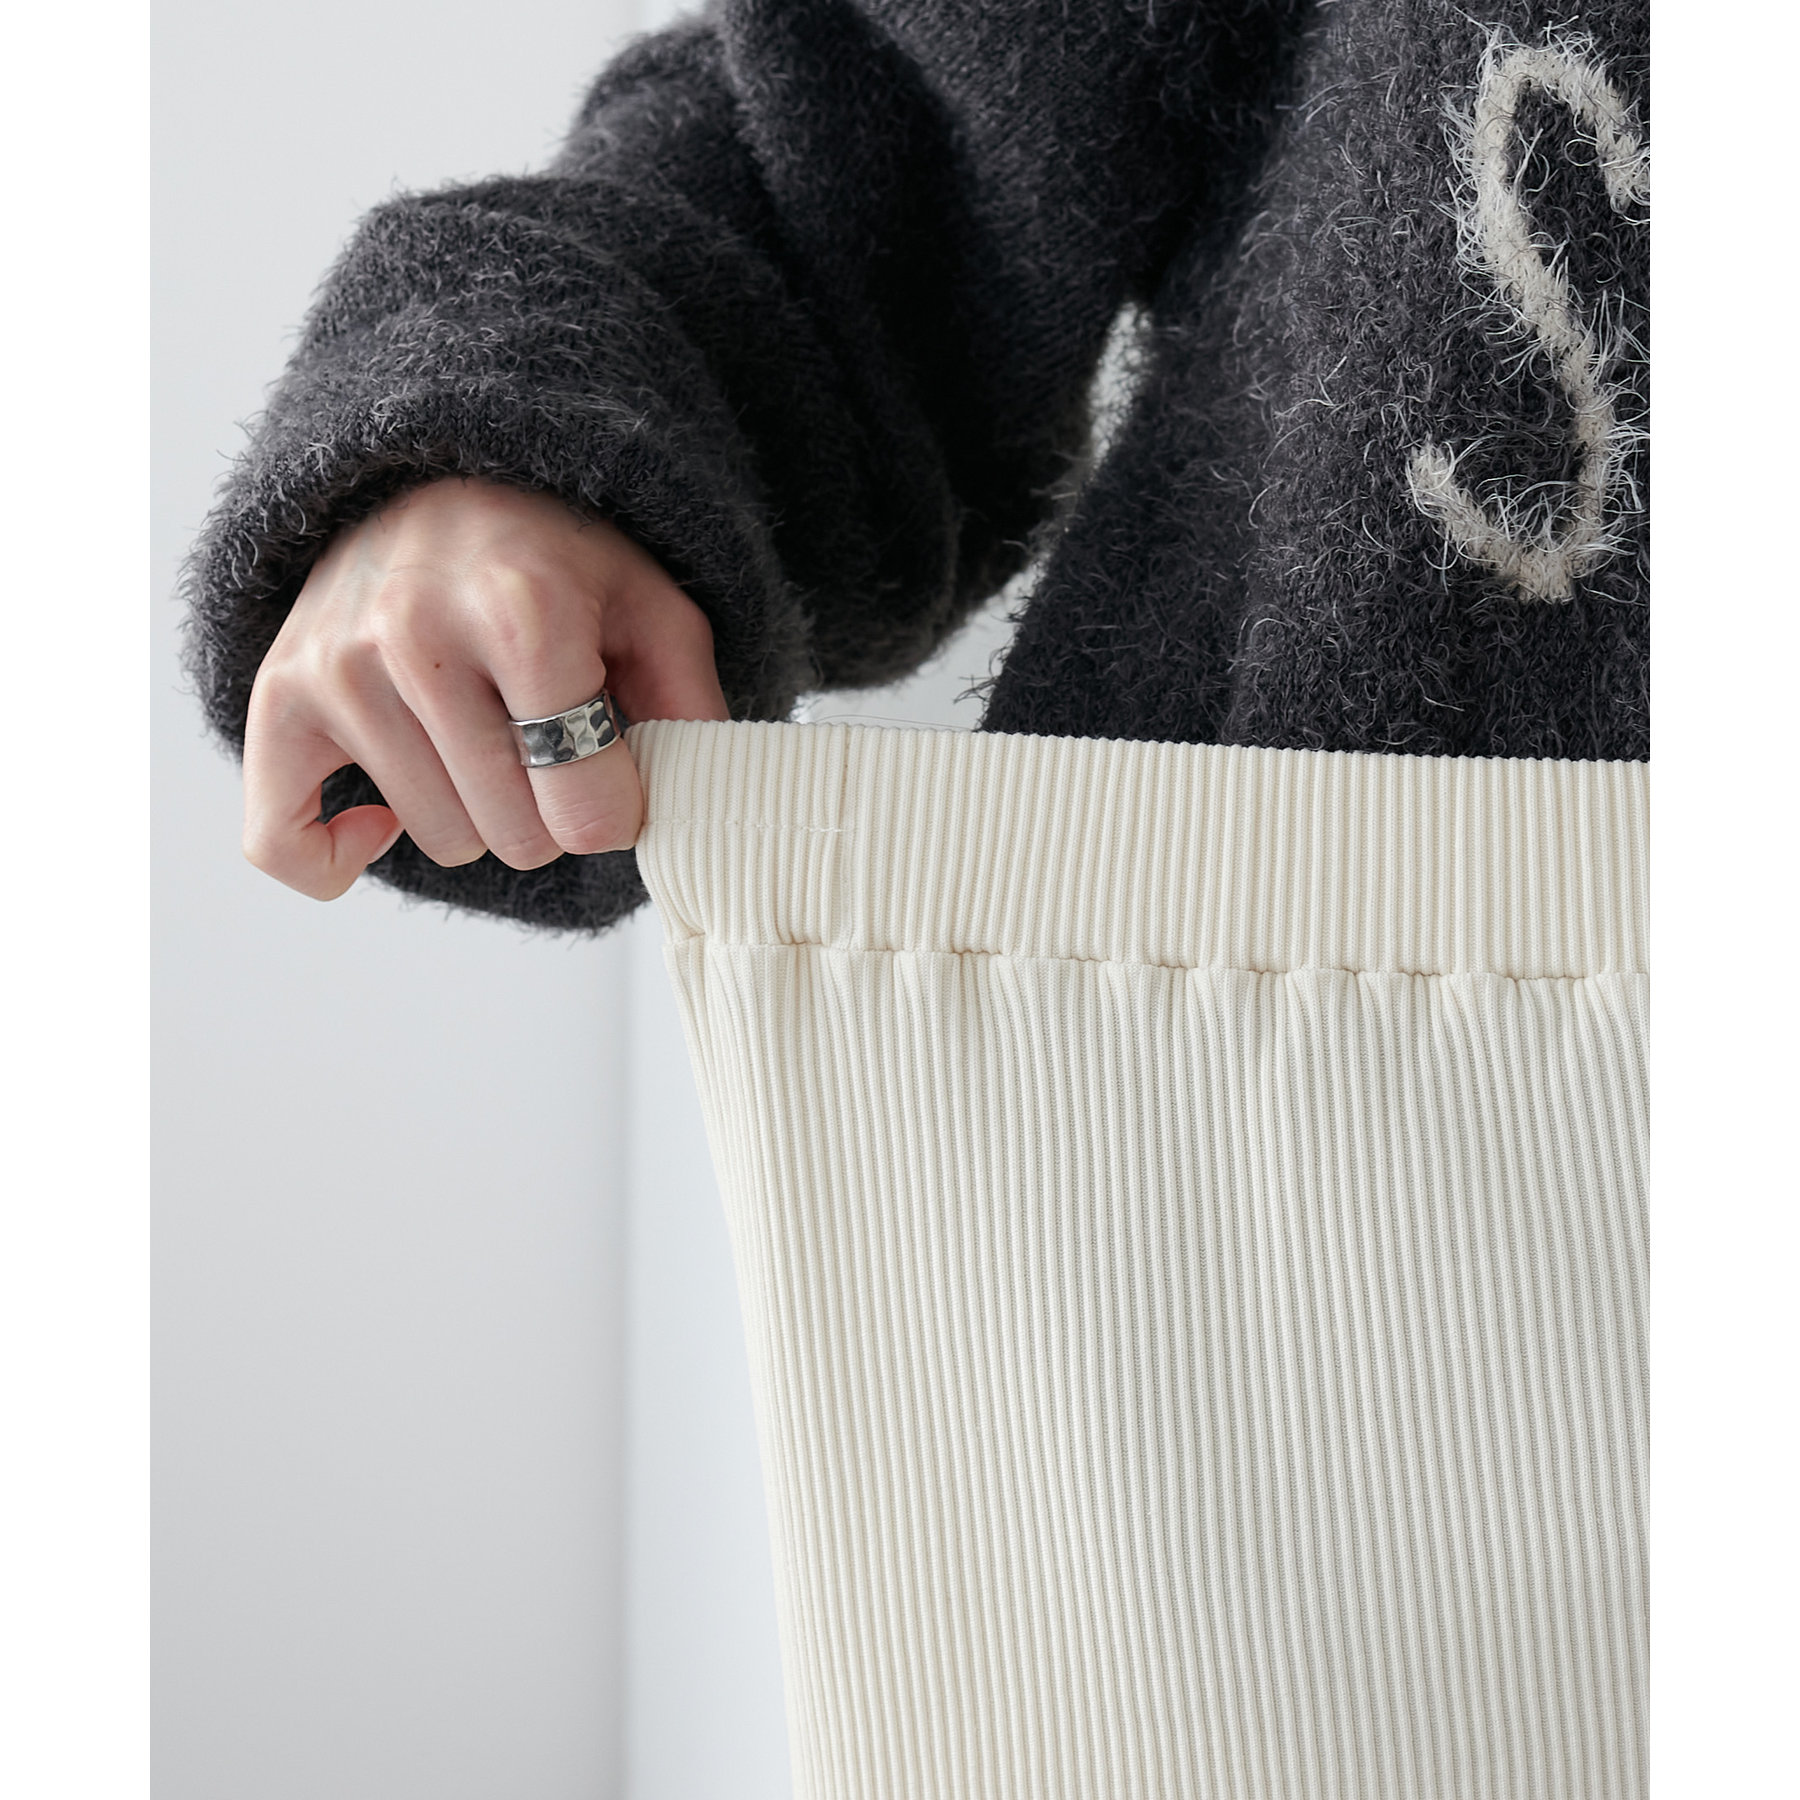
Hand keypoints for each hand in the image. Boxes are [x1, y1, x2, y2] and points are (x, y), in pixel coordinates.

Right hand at [241, 476, 728, 899]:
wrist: (436, 484)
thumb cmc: (557, 559)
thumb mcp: (652, 608)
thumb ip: (692, 707)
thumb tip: (702, 808)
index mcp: (526, 613)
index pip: (586, 813)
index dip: (617, 808)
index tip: (614, 767)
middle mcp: (416, 637)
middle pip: (516, 840)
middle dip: (551, 809)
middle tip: (547, 738)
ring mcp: (336, 670)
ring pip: (439, 842)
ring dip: (475, 810)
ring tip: (480, 728)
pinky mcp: (276, 699)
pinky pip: (280, 845)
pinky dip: (337, 858)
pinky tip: (384, 817)